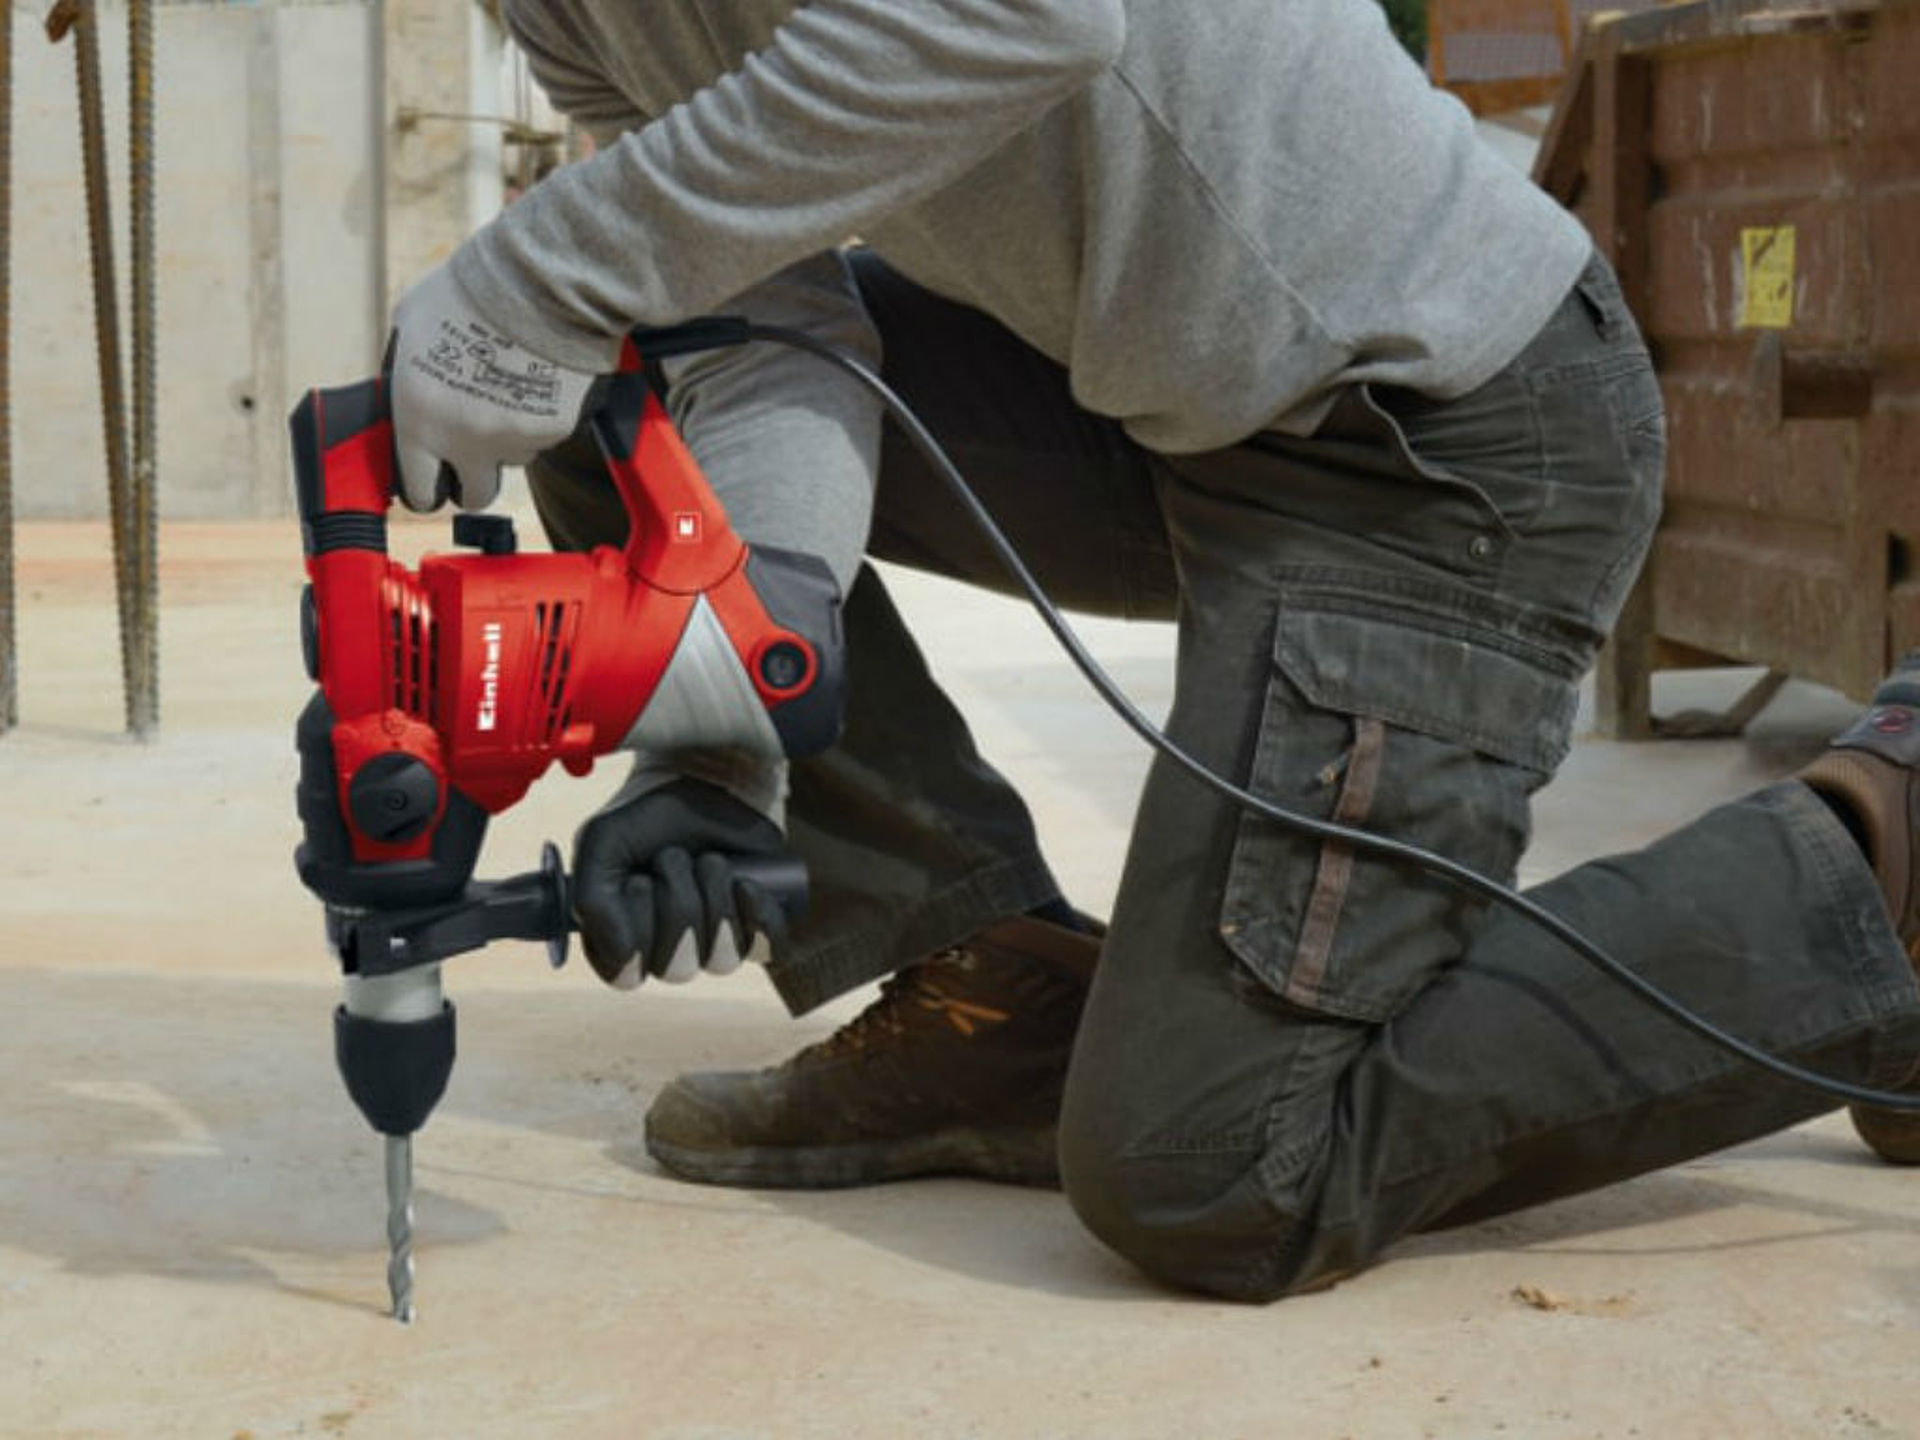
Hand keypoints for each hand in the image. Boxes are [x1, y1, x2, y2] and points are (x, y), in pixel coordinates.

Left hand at [386, 264, 608, 511]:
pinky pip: (546, 434)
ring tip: (509, 385)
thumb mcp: (410, 325)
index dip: (427, 486)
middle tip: (476, 451)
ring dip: (509, 435)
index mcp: (421, 421)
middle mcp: (467, 441)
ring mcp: (515, 438)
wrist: (538, 281)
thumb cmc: (469, 294)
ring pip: (513, 458)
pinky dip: (542, 412)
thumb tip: (407, 385)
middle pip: (474, 495)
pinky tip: (538, 375)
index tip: (435, 479)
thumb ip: (407, 370)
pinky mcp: (556, 429)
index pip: (420, 490)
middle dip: (473, 478)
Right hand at [571, 775, 796, 988]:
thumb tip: (623, 955)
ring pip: (720, 960)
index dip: (636, 930)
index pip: (627, 973)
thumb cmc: (648, 817)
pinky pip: (768, 948)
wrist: (702, 779)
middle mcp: (667, 949)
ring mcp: (714, 941)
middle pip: (676, 966)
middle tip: (674, 858)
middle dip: (677, 902)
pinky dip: (758, 915)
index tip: (638, 881)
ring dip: (714, 900)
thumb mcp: (604, 842)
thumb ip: (591, 898)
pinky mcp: (756, 925)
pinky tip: (746, 884)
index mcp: (620, 938)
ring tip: (710, 861)